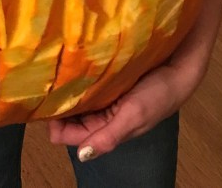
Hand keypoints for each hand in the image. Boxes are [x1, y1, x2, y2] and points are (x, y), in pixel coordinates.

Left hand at [47, 34, 210, 161]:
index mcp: (107, 130)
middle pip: (71, 116)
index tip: (43, 107)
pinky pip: (87, 82)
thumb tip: (82, 156)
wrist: (179, 69)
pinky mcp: (108, 79)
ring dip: (67, 91)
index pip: (72, 134)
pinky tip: (70, 65)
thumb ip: (109, 136)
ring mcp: (105, 97)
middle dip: (58, 106)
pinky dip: (78, 78)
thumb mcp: (133, 116)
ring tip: (53, 74)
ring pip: (77, 98)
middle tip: (43, 85)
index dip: (56, 124)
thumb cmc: (158, 95)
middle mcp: (103, 116)